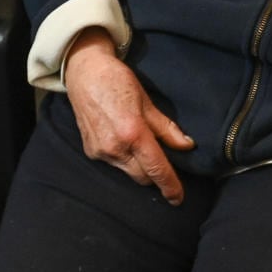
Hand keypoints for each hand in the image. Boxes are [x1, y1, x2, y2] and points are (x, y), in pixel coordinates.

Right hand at [62, 29, 194, 202]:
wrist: (84, 73)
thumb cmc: (117, 81)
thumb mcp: (147, 101)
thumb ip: (166, 128)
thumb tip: (187, 146)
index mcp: (132, 133)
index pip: (156, 168)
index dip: (170, 186)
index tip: (178, 198)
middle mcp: (114, 147)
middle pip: (142, 177)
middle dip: (155, 175)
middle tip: (164, 161)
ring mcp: (99, 152)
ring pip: (128, 172)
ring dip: (139, 167)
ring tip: (143, 146)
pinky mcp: (90, 151)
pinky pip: (114, 164)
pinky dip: (124, 159)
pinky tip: (124, 141)